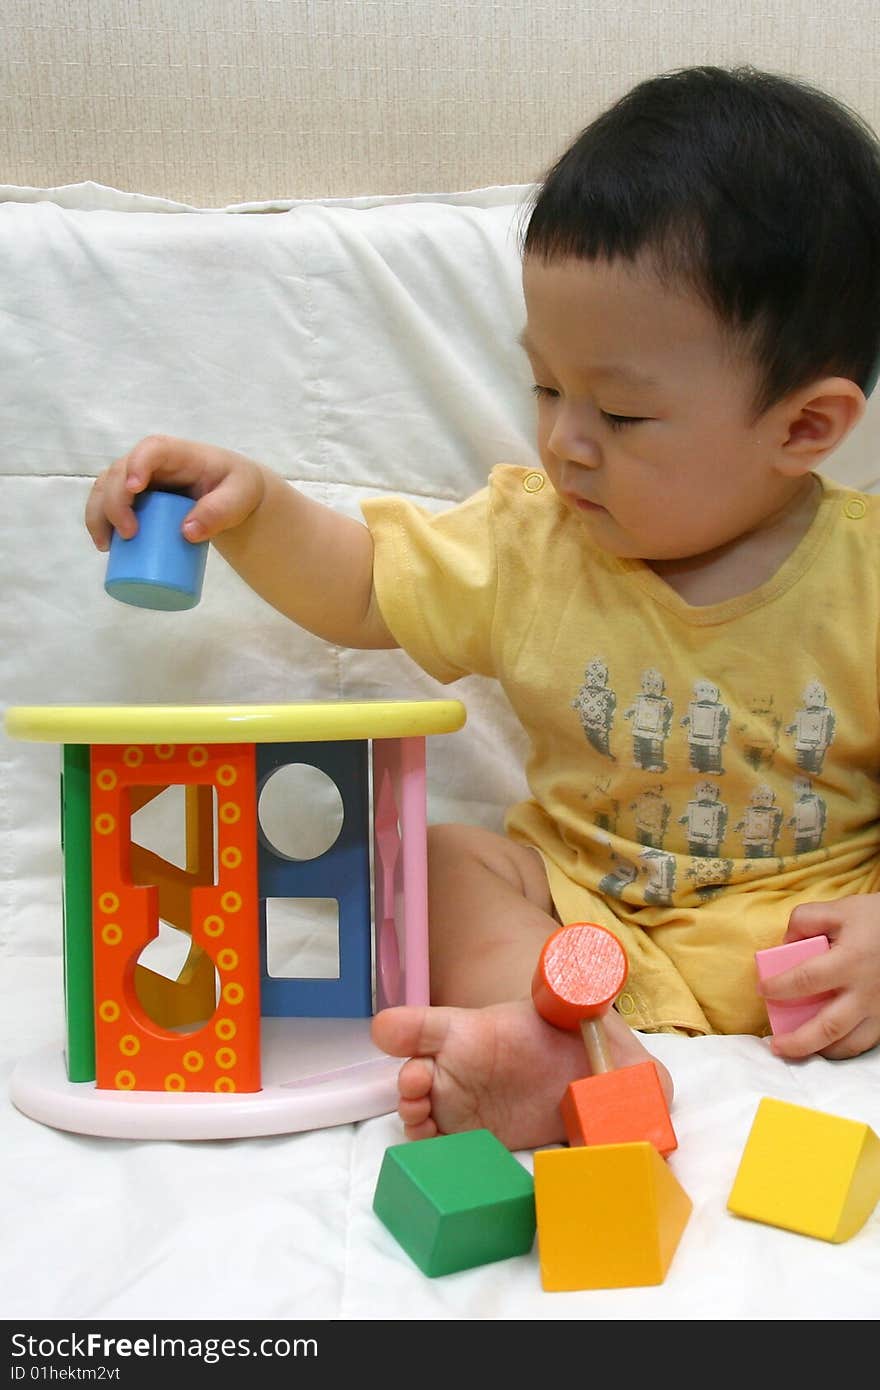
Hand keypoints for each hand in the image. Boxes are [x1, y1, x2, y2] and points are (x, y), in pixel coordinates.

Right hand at [85, 434, 265, 550]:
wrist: (231, 497)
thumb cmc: (237, 489)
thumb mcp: (240, 497)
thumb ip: (221, 510)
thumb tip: (187, 532)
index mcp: (178, 453)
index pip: (152, 449)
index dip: (137, 464)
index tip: (134, 488)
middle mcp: (150, 463)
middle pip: (120, 472)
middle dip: (115, 501)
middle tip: (129, 534)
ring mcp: (138, 479)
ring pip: (105, 488)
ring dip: (98, 514)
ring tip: (107, 546)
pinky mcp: (133, 499)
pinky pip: (106, 505)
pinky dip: (99, 523)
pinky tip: (105, 546)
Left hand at [758, 895, 879, 1059]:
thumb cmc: (875, 920)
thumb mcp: (839, 909)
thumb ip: (805, 921)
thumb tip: (784, 945)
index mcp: (850, 962)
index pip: (805, 980)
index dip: (779, 986)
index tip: (762, 989)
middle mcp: (865, 992)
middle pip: (828, 1027)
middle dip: (797, 1042)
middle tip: (775, 1045)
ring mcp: (879, 1009)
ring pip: (848, 1044)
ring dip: (819, 1051)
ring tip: (796, 1051)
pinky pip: (865, 1042)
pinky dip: (842, 1049)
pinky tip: (824, 1045)